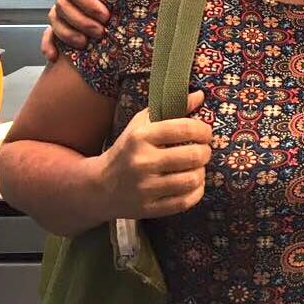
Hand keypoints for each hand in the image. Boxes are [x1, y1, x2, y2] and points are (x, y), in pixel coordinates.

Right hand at [42, 0, 135, 58]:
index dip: (87, 3)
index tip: (106, 15)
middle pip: (64, 6)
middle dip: (82, 21)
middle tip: (102, 32)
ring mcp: (62, 1)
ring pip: (56, 19)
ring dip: (68, 34)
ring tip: (87, 44)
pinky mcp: (63, 17)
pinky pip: (49, 31)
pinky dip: (49, 44)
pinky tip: (55, 56)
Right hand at [96, 90, 212, 219]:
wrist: (99, 187)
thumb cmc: (127, 150)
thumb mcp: (142, 124)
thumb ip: (171, 109)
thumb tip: (200, 95)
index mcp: (141, 137)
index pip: (185, 129)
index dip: (203, 130)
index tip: (205, 134)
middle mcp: (143, 162)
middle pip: (193, 156)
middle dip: (205, 152)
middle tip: (202, 151)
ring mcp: (145, 188)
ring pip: (192, 179)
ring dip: (201, 172)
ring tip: (196, 168)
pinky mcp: (148, 208)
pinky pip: (185, 201)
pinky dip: (196, 192)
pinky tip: (192, 184)